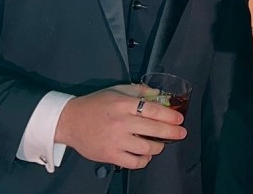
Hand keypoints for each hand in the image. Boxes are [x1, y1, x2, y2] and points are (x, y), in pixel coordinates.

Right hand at [55, 83, 185, 168]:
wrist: (71, 120)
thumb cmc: (95, 103)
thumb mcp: (117, 90)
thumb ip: (138, 90)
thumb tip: (157, 93)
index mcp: (124, 103)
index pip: (153, 110)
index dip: (169, 116)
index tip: (179, 119)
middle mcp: (121, 122)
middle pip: (153, 129)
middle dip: (172, 133)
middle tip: (181, 133)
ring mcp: (116, 140)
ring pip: (146, 147)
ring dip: (158, 147)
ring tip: (161, 144)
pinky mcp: (110, 155)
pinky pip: (133, 162)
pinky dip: (144, 160)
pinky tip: (146, 155)